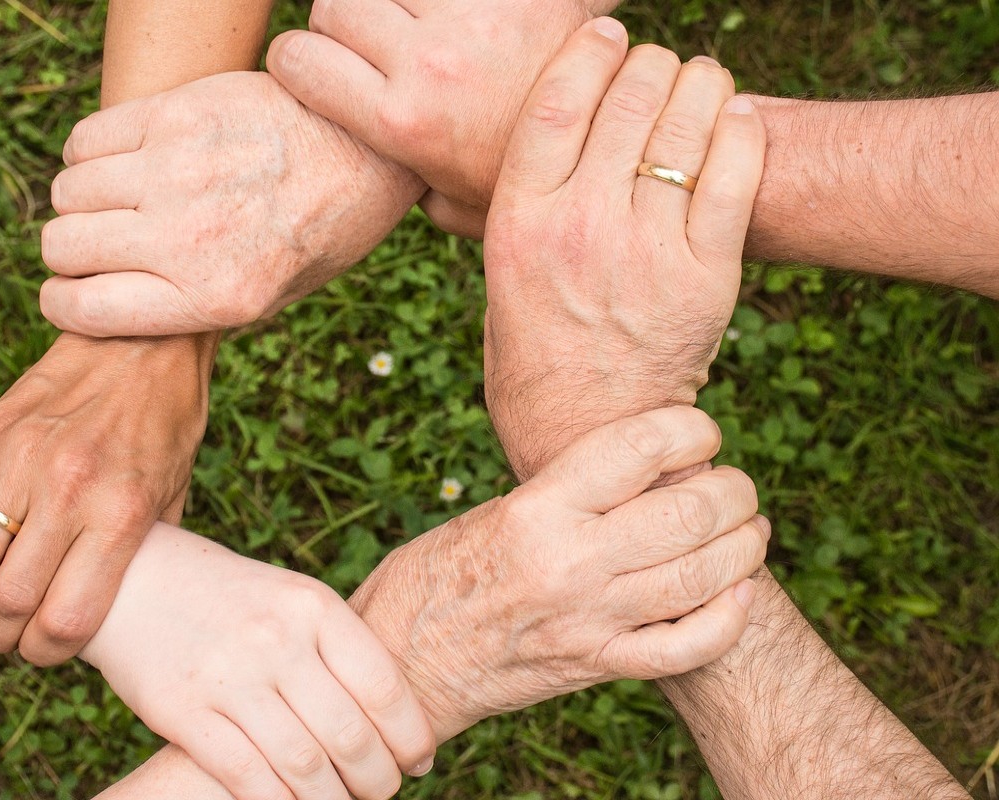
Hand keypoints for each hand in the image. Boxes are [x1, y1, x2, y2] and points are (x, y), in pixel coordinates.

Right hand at [0, 333, 213, 664]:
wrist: (144, 338)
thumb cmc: (168, 422)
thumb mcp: (175, 494)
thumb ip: (142, 553)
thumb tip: (112, 610)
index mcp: (121, 514)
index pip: (65, 619)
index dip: (46, 654)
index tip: (44, 652)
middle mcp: (69, 491)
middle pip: (7, 601)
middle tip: (1, 638)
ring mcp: (22, 461)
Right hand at [38, 71, 423, 336]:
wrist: (367, 148)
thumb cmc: (320, 230)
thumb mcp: (271, 298)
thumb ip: (192, 308)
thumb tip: (111, 308)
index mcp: (213, 297)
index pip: (81, 309)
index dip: (63, 303)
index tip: (71, 292)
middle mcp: (188, 238)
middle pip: (63, 246)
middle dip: (70, 252)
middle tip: (101, 244)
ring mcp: (177, 171)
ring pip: (68, 191)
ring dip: (81, 201)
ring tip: (118, 200)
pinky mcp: (176, 114)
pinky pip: (86, 139)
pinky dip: (89, 154)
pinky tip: (124, 160)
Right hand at [81, 524, 435, 799]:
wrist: (133, 579)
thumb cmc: (230, 598)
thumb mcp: (290, 599)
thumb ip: (337, 648)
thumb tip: (396, 719)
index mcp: (312, 605)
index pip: (383, 686)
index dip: (410, 735)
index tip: (418, 759)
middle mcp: (275, 639)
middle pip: (350, 735)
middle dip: (377, 778)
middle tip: (381, 790)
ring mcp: (228, 676)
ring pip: (304, 766)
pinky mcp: (183, 711)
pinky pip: (247, 777)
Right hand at [266, 0, 619, 237]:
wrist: (616, 147)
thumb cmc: (526, 181)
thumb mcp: (453, 205)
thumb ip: (403, 186)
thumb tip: (370, 179)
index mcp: (401, 122)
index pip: (297, 59)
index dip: (297, 60)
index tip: (315, 68)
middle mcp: (428, 64)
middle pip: (336, 5)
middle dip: (341, 23)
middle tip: (371, 45)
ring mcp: (471, 18)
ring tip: (411, 24)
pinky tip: (449, 15)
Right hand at [349, 406, 766, 739]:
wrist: (402, 662)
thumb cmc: (436, 575)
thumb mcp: (493, 512)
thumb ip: (566, 494)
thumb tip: (644, 468)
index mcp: (536, 509)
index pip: (640, 448)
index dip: (691, 429)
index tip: (701, 431)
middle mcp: (568, 562)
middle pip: (688, 511)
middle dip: (734, 491)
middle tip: (736, 486)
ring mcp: (587, 619)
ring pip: (701, 576)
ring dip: (744, 547)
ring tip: (749, 530)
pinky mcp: (595, 665)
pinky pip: (685, 648)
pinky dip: (728, 619)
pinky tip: (739, 593)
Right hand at [482, 22, 766, 479]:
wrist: (588, 436)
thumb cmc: (534, 357)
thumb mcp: (496, 280)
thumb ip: (502, 215)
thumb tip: (481, 163)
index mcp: (519, 222)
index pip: (555, 101)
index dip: (587, 52)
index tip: (606, 34)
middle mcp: (580, 227)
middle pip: (627, 99)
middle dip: (649, 64)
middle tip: (658, 65)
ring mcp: (647, 251)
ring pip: (686, 125)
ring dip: (700, 84)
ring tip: (701, 82)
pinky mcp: (706, 277)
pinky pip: (736, 174)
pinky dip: (741, 130)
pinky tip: (736, 118)